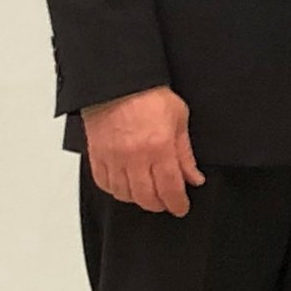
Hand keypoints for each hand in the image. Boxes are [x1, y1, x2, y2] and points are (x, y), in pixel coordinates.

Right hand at [82, 86, 201, 214]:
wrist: (118, 83)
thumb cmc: (150, 95)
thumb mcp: (180, 119)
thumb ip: (186, 153)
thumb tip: (194, 177)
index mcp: (159, 147)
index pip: (170, 188)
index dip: (177, 203)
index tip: (181, 208)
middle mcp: (134, 157)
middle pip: (146, 196)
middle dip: (159, 205)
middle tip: (167, 204)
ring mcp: (113, 158)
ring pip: (125, 194)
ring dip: (138, 199)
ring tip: (149, 196)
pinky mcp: (97, 156)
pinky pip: (104, 184)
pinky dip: (116, 190)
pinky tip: (126, 188)